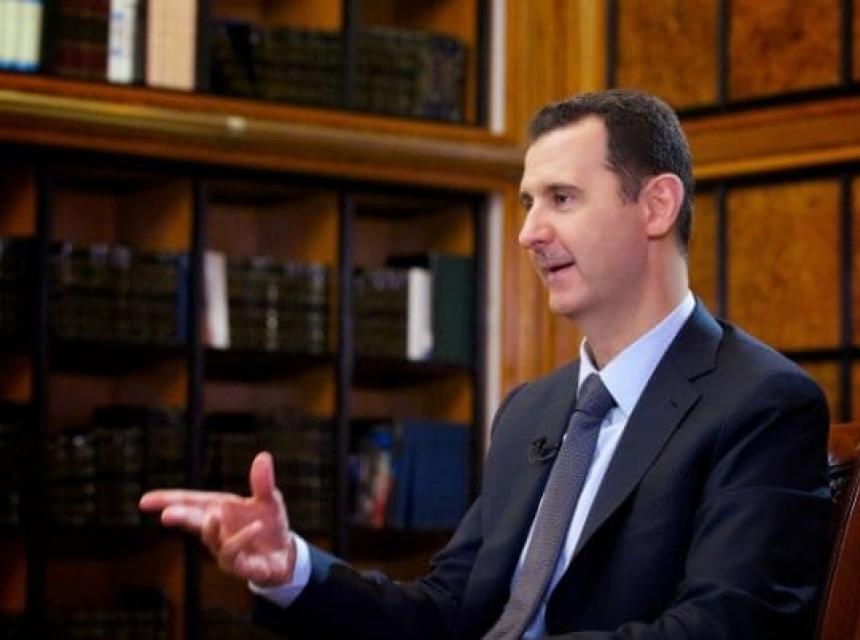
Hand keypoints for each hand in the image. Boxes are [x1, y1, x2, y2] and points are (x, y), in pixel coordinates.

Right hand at [139, 451, 295, 586]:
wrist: (284, 554)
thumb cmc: (269, 523)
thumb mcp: (269, 499)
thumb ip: (263, 482)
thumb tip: (263, 456)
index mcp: (219, 509)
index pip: (190, 502)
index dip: (168, 500)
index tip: (145, 501)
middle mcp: (218, 529)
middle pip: (194, 521)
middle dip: (181, 517)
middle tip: (166, 515)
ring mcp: (226, 549)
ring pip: (212, 541)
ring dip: (210, 530)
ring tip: (213, 516)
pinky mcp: (241, 566)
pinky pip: (236, 554)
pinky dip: (243, 539)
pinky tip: (256, 527)